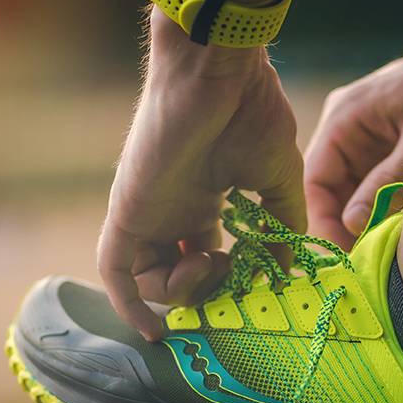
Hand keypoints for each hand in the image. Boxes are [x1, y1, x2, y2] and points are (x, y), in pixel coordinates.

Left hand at [97, 9, 305, 340]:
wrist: (217, 72)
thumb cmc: (249, 113)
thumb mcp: (277, 179)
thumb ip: (280, 225)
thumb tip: (287, 267)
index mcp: (201, 203)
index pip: (202, 258)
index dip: (222, 283)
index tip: (248, 285)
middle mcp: (170, 212)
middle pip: (174, 272)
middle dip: (203, 290)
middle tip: (228, 276)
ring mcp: (147, 214)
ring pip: (146, 278)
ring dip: (180, 293)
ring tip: (207, 265)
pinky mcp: (127, 213)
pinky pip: (115, 270)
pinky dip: (129, 304)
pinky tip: (153, 330)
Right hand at [304, 42, 402, 249]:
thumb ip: (385, 184)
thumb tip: (354, 225)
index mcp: (343, 118)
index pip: (314, 179)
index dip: (323, 220)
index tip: (340, 253)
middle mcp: (346, 129)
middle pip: (330, 188)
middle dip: (344, 224)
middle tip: (361, 258)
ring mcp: (365, 138)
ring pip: (351, 190)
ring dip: (363, 219)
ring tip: (376, 248)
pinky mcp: (384, 147)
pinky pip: (372, 184)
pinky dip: (380, 207)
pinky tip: (388, 229)